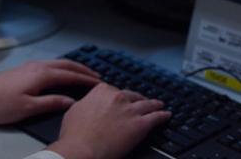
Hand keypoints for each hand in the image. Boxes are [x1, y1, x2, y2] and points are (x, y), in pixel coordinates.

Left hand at [0, 59, 99, 123]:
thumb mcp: (28, 108)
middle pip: (67, 64)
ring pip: (59, 62)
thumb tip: (71, 101)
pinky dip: (64, 67)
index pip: (70, 75)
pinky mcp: (27, 67)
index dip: (85, 79)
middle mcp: (39, 65)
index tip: (98, 83)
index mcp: (42, 74)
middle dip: (83, 69)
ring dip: (74, 67)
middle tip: (97, 76)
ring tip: (85, 73)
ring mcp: (32, 65)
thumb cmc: (2, 104)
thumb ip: (51, 102)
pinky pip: (52, 63)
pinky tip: (65, 72)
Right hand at [47, 83, 170, 158]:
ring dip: (154, 104)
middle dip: (137, 99)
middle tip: (141, 102)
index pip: (114, 90)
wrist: (82, 150)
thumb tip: (85, 104)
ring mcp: (130, 110)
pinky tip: (166, 115)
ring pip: (147, 104)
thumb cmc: (75, 135)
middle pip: (132, 96)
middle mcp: (118, 97)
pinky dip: (162, 115)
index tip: (120, 100)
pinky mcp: (140, 125)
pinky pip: (156, 118)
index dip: (119, 97)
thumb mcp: (74, 111)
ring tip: (159, 104)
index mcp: (102, 91)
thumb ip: (84, 104)